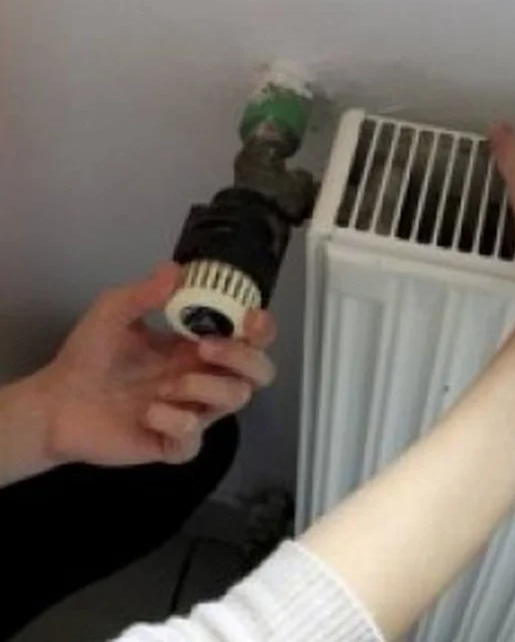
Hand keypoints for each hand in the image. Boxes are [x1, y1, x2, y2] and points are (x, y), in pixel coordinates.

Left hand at [34, 262, 276, 465]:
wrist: (54, 403)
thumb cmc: (88, 357)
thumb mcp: (112, 313)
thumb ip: (143, 293)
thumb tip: (175, 269)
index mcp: (199, 346)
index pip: (251, 338)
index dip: (262, 329)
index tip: (249, 317)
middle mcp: (205, 378)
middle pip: (259, 372)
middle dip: (243, 357)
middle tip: (205, 348)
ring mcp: (193, 412)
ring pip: (235, 400)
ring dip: (206, 387)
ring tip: (165, 386)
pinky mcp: (173, 443)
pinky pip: (194, 439)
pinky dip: (177, 422)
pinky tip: (148, 413)